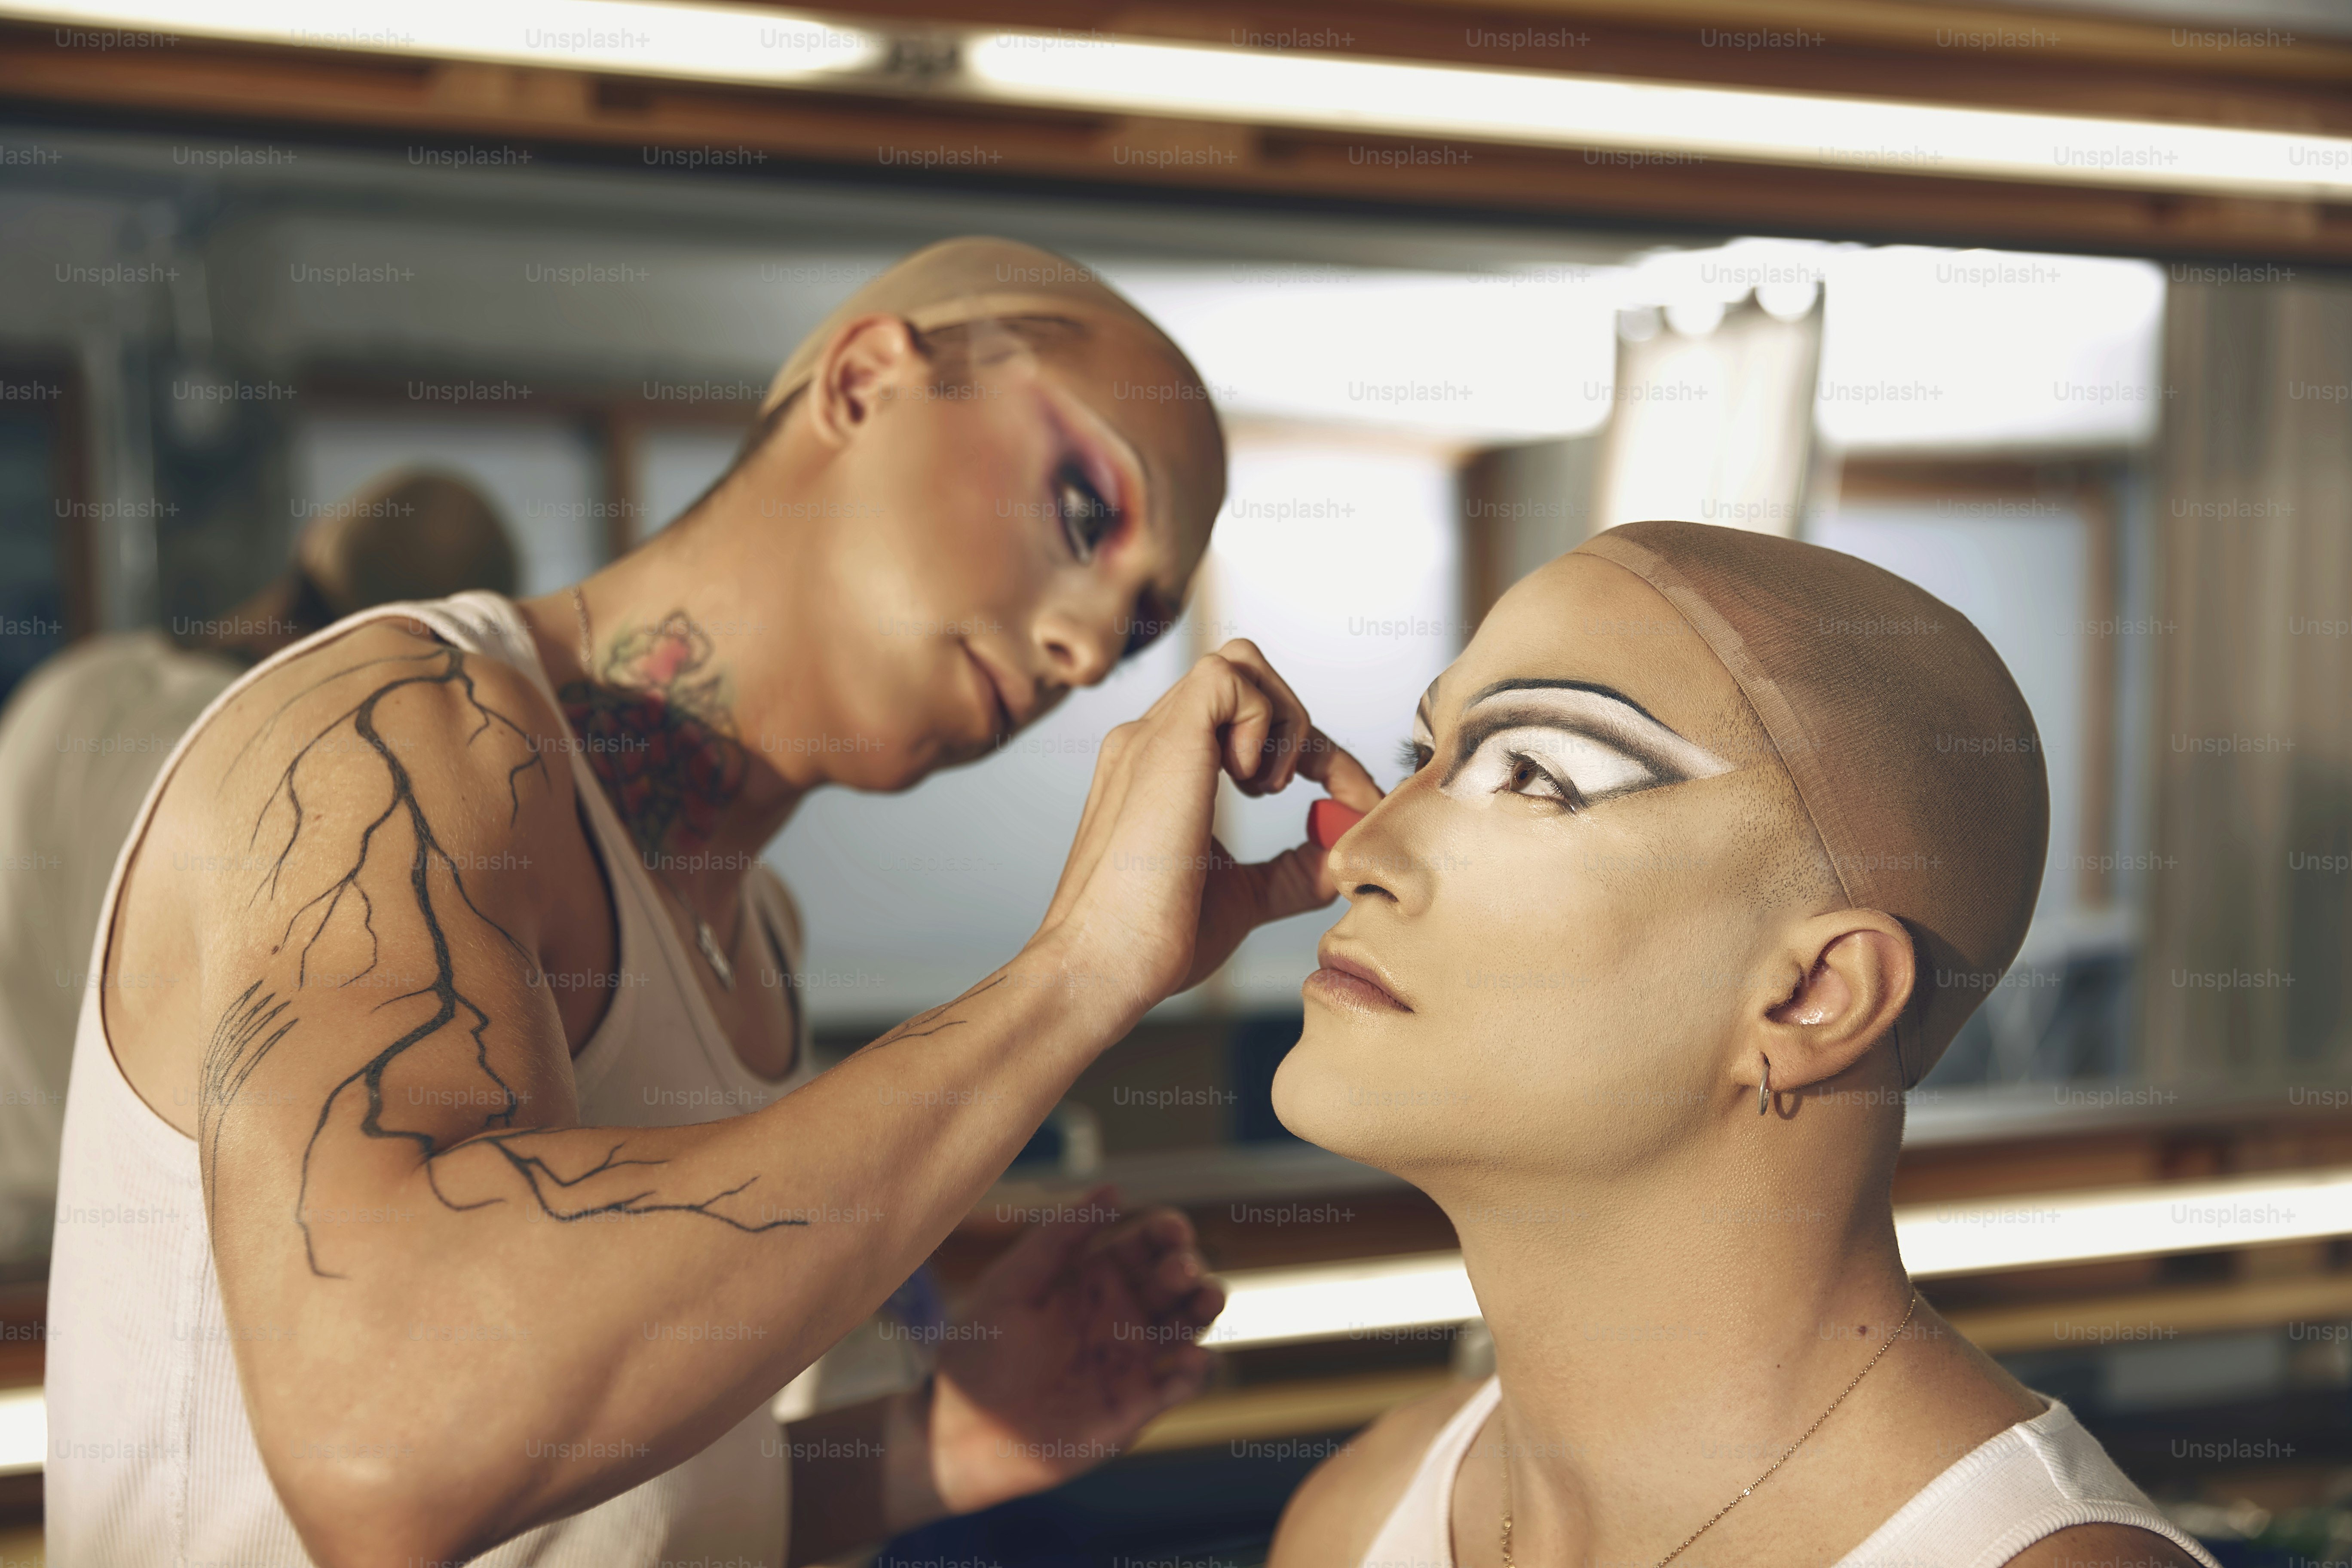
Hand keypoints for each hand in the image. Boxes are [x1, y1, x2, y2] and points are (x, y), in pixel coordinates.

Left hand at [928, 1187, 1224, 1512]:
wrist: (962, 1429)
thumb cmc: (978, 1350)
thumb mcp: (1012, 1282)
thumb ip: (1060, 1235)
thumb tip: (1113, 1188)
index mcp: (1095, 1278)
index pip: (1147, 1243)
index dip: (1166, 1230)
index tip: (1172, 1228)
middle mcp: (1122, 1314)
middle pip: (1177, 1281)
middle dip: (1188, 1267)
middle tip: (1178, 1270)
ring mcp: (1133, 1359)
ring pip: (1190, 1326)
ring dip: (1206, 1307)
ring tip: (1206, 1298)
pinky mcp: (1137, 1406)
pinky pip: (1182, 1384)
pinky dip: (1198, 1370)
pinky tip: (1192, 1358)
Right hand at [1036, 640, 1383, 1009]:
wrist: (1103, 965)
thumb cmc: (1156, 941)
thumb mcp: (1246, 896)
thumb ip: (1294, 869)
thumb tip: (1341, 846)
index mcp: (1163, 769)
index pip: (1244, 719)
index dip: (1309, 749)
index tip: (1348, 799)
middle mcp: (1150, 739)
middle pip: (1244, 675)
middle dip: (1300, 726)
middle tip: (1317, 792)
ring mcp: (1150, 734)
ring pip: (1238, 663)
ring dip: (1282, 718)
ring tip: (1271, 789)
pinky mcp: (1162, 739)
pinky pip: (1230, 679)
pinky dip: (1263, 722)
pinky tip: (1252, 785)